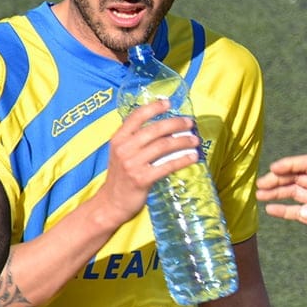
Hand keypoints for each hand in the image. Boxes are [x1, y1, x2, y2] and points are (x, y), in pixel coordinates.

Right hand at [95, 100, 199, 228]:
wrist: (111, 203)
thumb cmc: (121, 175)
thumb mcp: (121, 153)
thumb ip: (135, 139)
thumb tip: (165, 126)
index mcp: (118, 139)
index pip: (136, 117)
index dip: (154, 107)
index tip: (169, 103)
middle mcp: (124, 149)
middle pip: (155, 129)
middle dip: (176, 124)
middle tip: (190, 123)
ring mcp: (132, 164)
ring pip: (164, 146)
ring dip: (183, 141)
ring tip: (195, 140)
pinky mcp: (141, 179)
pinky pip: (167, 165)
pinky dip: (183, 159)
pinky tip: (193, 157)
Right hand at [257, 155, 306, 261]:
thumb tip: (302, 212)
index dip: (291, 164)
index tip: (273, 169)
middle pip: (297, 179)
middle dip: (279, 179)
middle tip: (260, 185)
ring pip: (295, 194)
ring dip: (278, 192)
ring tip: (259, 194)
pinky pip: (298, 213)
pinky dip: (284, 210)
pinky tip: (270, 210)